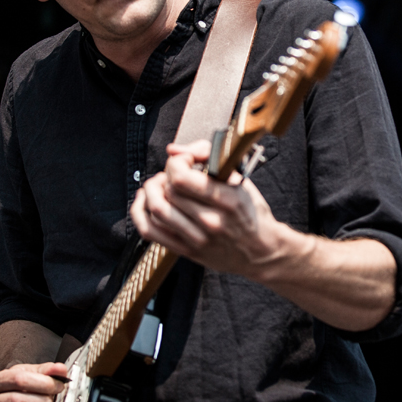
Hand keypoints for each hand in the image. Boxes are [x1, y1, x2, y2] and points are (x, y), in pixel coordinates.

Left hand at [130, 139, 286, 277]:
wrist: (262, 250)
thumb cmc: (251, 212)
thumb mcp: (240, 179)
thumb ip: (208, 157)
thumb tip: (174, 150)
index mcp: (228, 200)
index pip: (182, 178)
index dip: (176, 163)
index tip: (184, 160)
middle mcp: (211, 222)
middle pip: (168, 192)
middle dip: (165, 175)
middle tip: (173, 173)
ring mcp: (198, 239)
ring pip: (156, 210)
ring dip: (151, 191)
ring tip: (159, 184)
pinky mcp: (187, 251)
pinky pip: (151, 231)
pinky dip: (140, 213)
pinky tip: (144, 201)